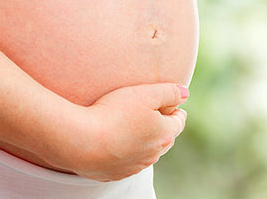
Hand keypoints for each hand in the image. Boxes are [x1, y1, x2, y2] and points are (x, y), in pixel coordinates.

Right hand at [47, 83, 188, 181]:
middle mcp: (153, 154)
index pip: (178, 121)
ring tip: (130, 127)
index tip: (170, 104)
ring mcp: (134, 166)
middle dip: (160, 126)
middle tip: (152, 114)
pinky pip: (125, 162)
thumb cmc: (113, 113)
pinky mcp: (114, 173)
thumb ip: (169, 91)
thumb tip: (185, 93)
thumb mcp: (145, 93)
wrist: (81, 141)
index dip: (174, 110)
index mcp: (164, 134)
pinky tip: (113, 141)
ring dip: (142, 140)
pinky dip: (124, 151)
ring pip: (145, 152)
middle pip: (163, 138)